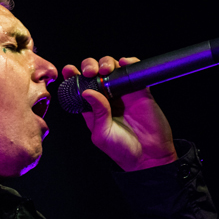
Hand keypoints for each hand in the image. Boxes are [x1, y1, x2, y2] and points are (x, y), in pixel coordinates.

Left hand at [62, 56, 175, 171]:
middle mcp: (106, 97)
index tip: (69, 70)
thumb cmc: (122, 150)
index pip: (79, 86)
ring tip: (106, 70)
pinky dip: (129, 62)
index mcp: (92, 107)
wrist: (149, 156)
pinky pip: (134, 71)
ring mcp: (123, 92)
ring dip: (106, 62)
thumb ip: (97, 112)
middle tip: (90, 72)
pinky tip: (124, 63)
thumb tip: (87, 91)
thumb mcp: (102, 133)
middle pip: (94, 72)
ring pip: (112, 68)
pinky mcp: (140, 90)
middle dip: (89, 65)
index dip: (73, 75)